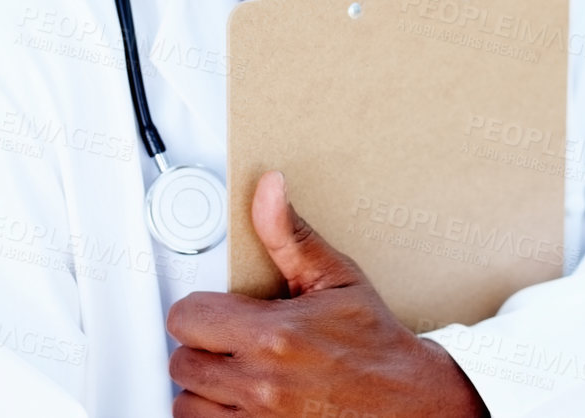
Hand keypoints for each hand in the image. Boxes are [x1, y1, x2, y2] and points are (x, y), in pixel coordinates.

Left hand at [167, 172, 487, 416]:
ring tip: (235, 369)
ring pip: (185, 400)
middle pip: (181, 360)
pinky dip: (213, 415)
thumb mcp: (336, 277)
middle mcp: (260, 382)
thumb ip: (290, 235)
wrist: (404, 398)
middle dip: (202, 345)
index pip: (185, 317)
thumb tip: (268, 190)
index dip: (199, 308)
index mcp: (274, 334)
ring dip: (204, 385)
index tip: (220, 309)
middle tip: (232, 338)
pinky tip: (238, 398)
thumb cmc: (372, 341)